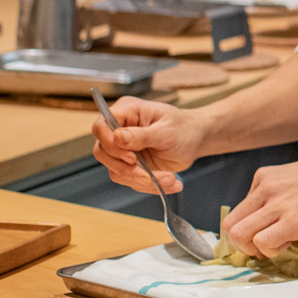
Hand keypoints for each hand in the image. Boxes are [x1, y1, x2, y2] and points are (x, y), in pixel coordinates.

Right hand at [90, 98, 206, 194]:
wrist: (196, 139)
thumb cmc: (184, 128)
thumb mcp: (166, 131)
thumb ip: (141, 135)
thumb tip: (117, 137)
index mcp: (127, 112)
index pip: (101, 127)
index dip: (110, 144)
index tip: (131, 157)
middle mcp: (119, 129)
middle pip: (103, 152)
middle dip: (127, 169)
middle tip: (150, 176)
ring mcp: (122, 148)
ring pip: (115, 170)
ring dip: (142, 180)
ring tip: (170, 179)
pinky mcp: (129, 164)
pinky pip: (128, 179)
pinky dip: (148, 185)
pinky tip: (170, 183)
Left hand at [222, 156, 297, 257]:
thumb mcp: (294, 176)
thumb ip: (276, 193)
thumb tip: (268, 217)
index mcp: (264, 177)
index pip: (237, 210)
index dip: (245, 229)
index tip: (257, 236)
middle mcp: (266, 188)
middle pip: (231, 224)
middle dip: (242, 243)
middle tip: (259, 248)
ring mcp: (278, 204)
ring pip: (240, 235)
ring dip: (254, 248)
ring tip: (274, 247)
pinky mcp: (293, 221)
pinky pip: (263, 243)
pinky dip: (270, 250)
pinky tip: (287, 244)